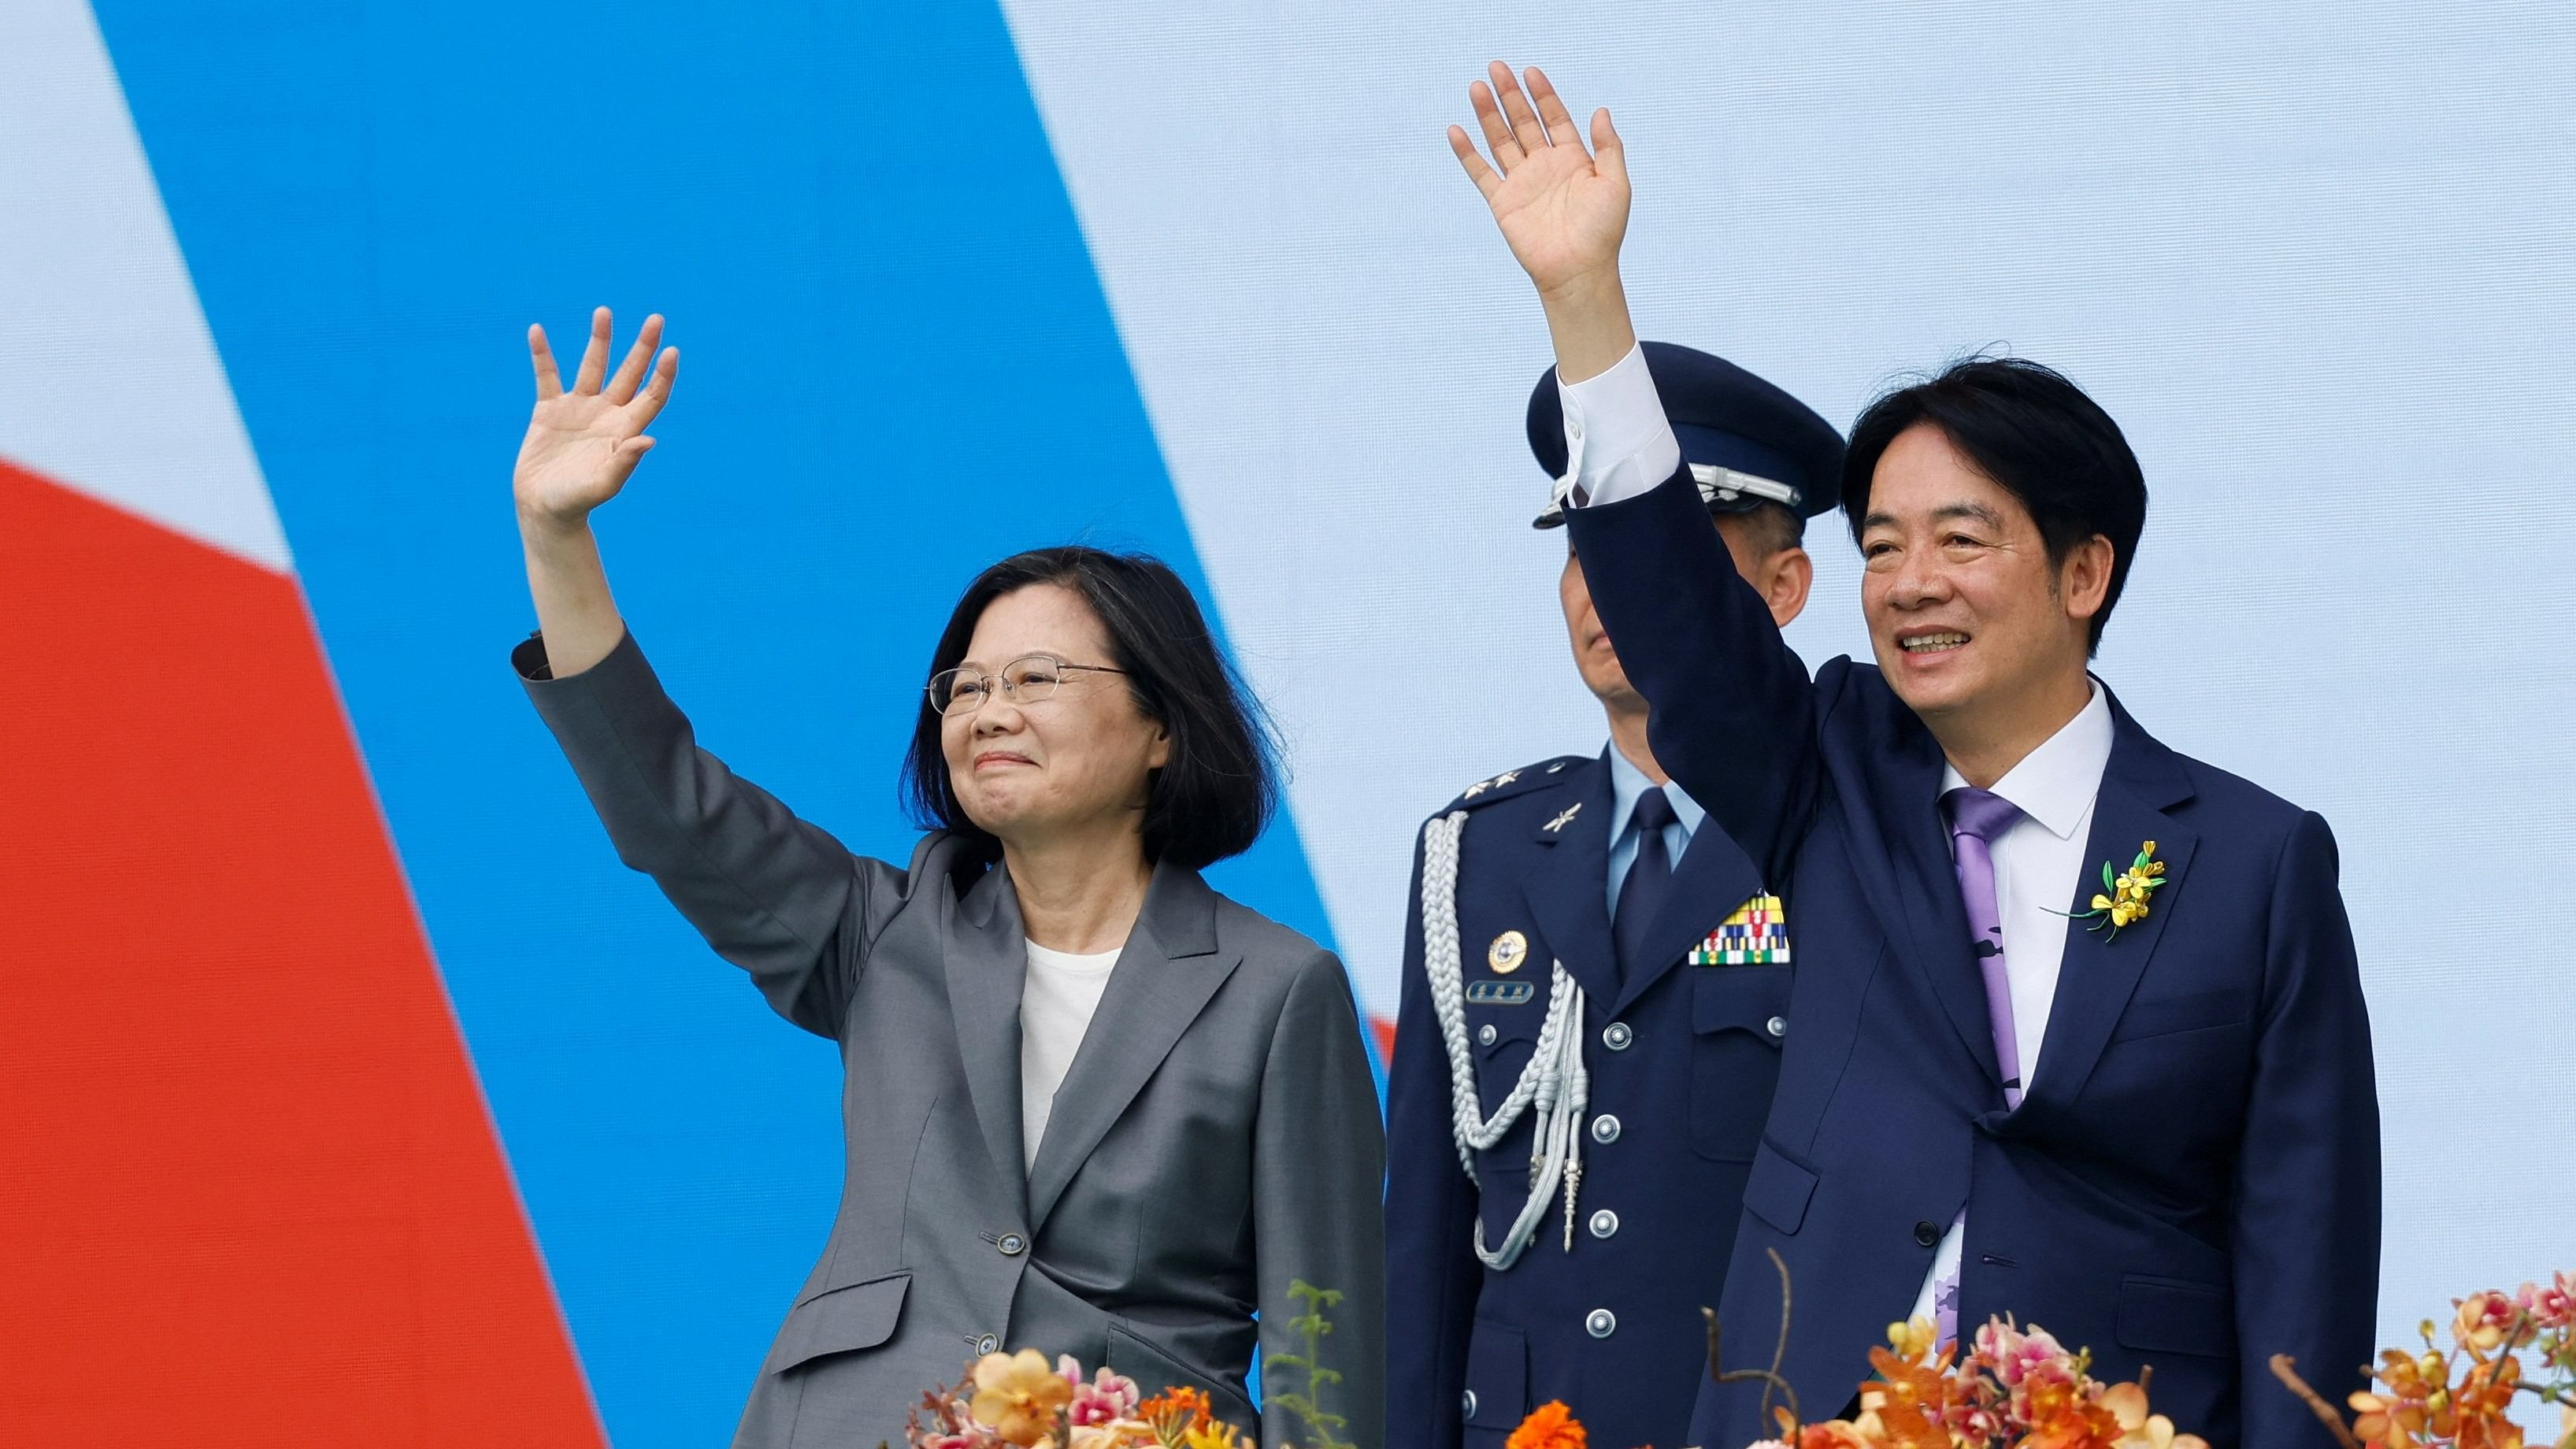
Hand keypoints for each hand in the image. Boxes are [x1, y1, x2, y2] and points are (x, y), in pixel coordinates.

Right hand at [514, 307, 677, 529]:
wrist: (544, 509)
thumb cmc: (577, 502)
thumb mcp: (603, 485)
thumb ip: (624, 463)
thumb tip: (649, 440)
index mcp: (625, 430)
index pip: (651, 396)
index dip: (663, 375)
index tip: (671, 350)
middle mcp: (606, 414)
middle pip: (630, 373)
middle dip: (643, 346)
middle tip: (657, 318)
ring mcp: (578, 409)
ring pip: (592, 366)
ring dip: (599, 339)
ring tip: (604, 311)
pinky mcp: (549, 410)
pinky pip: (546, 375)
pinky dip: (541, 354)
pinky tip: (537, 331)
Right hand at [1448, 62, 1629, 303]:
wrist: (1578, 271)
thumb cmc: (1602, 231)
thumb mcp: (1615, 183)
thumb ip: (1608, 146)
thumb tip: (1600, 110)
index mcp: (1572, 158)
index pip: (1554, 117)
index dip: (1542, 94)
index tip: (1530, 72)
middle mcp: (1544, 166)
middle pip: (1523, 122)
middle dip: (1510, 95)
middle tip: (1496, 67)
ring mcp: (1521, 183)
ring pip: (1501, 140)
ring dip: (1488, 114)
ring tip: (1477, 87)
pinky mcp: (1502, 202)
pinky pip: (1481, 173)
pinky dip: (1467, 153)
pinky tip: (1456, 130)